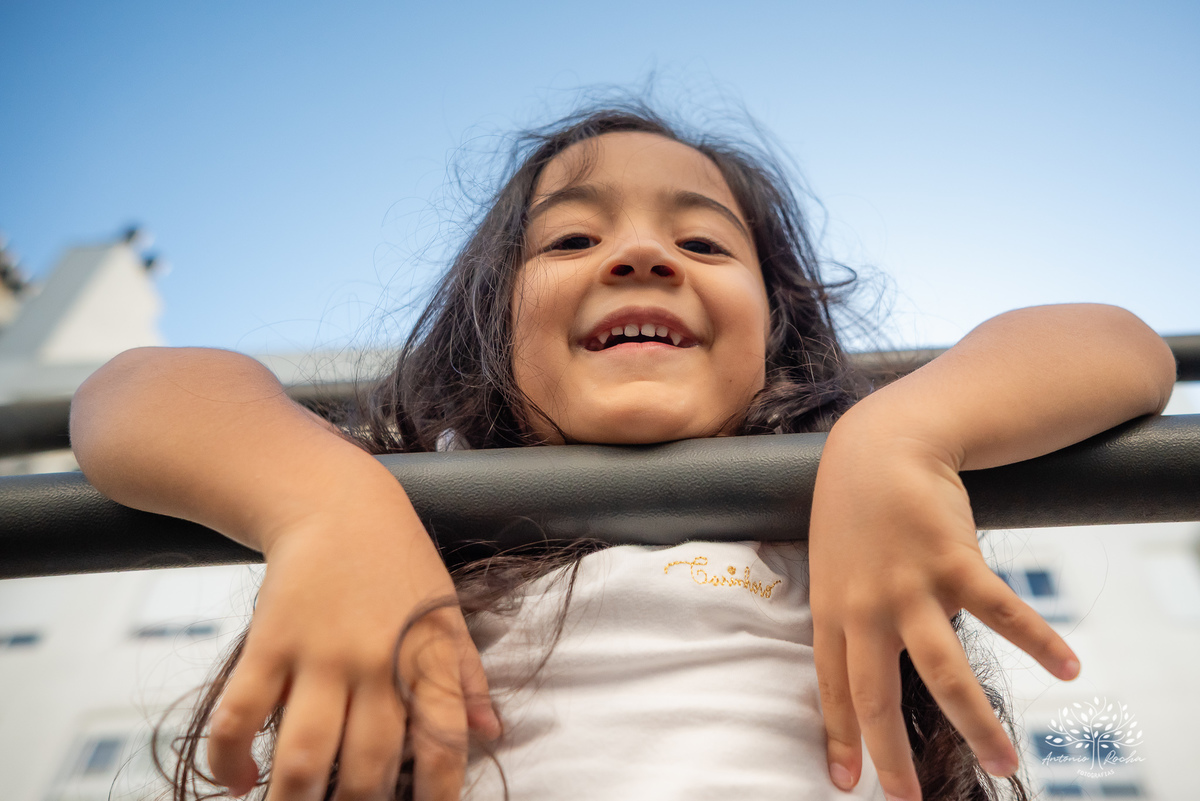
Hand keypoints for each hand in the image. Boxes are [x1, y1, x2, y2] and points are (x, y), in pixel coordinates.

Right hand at [205, 480, 501, 800]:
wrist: (335, 502)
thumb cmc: (398, 560)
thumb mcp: (446, 611)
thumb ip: (468, 675)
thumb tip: (494, 732)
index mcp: (427, 658)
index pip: (444, 744)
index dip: (438, 797)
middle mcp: (377, 663)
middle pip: (369, 767)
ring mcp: (320, 655)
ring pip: (305, 755)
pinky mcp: (268, 643)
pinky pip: (241, 715)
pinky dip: (228, 758)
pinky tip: (236, 780)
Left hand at [809, 411, 1080, 800]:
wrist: (880, 446)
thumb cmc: (854, 510)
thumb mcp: (834, 567)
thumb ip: (853, 617)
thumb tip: (879, 665)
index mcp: (832, 611)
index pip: (832, 688)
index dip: (840, 737)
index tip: (844, 783)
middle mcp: (866, 608)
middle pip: (879, 696)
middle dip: (895, 756)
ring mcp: (909, 587)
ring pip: (943, 672)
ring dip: (975, 723)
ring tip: (1005, 765)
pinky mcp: (953, 562)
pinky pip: (1001, 612)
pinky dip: (1038, 640)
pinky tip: (1068, 668)